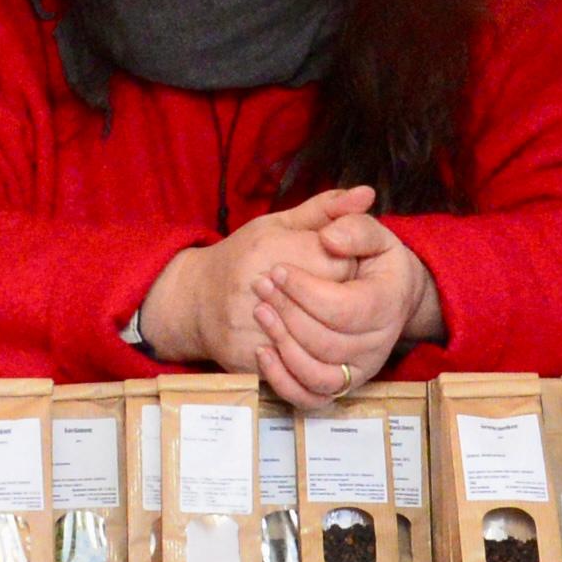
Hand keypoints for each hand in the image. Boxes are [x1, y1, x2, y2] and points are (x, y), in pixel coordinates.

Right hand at [136, 187, 377, 376]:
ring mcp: (251, 327)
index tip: (347, 267)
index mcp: (271, 249)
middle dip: (344, 301)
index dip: (350, 267)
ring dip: (332, 334)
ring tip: (332, 322)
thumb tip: (367, 193)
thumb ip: (326, 210)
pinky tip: (313, 347)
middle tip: (343, 296)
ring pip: (317, 342)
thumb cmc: (243, 256)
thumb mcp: (280, 224)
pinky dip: (310, 361)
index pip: (338, 264)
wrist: (194, 300)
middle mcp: (257, 288)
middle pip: (332, 304)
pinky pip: (295, 368)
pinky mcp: (247, 359)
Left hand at [251, 209, 446, 407]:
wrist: (388, 296)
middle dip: (288, 313)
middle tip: (260, 286)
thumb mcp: (373, 234)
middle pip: (327, 342)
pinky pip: (311, 398)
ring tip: (260, 313)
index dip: (306, 291)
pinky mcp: (341, 387)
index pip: (344, 308)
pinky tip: (263, 352)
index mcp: (388, 304)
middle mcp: (379, 344)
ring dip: (283, 345)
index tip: (278, 270)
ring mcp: (360, 370)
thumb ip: (353, 226)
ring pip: (318, 374)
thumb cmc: (373, 261)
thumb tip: (330, 238)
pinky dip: (283, 381)